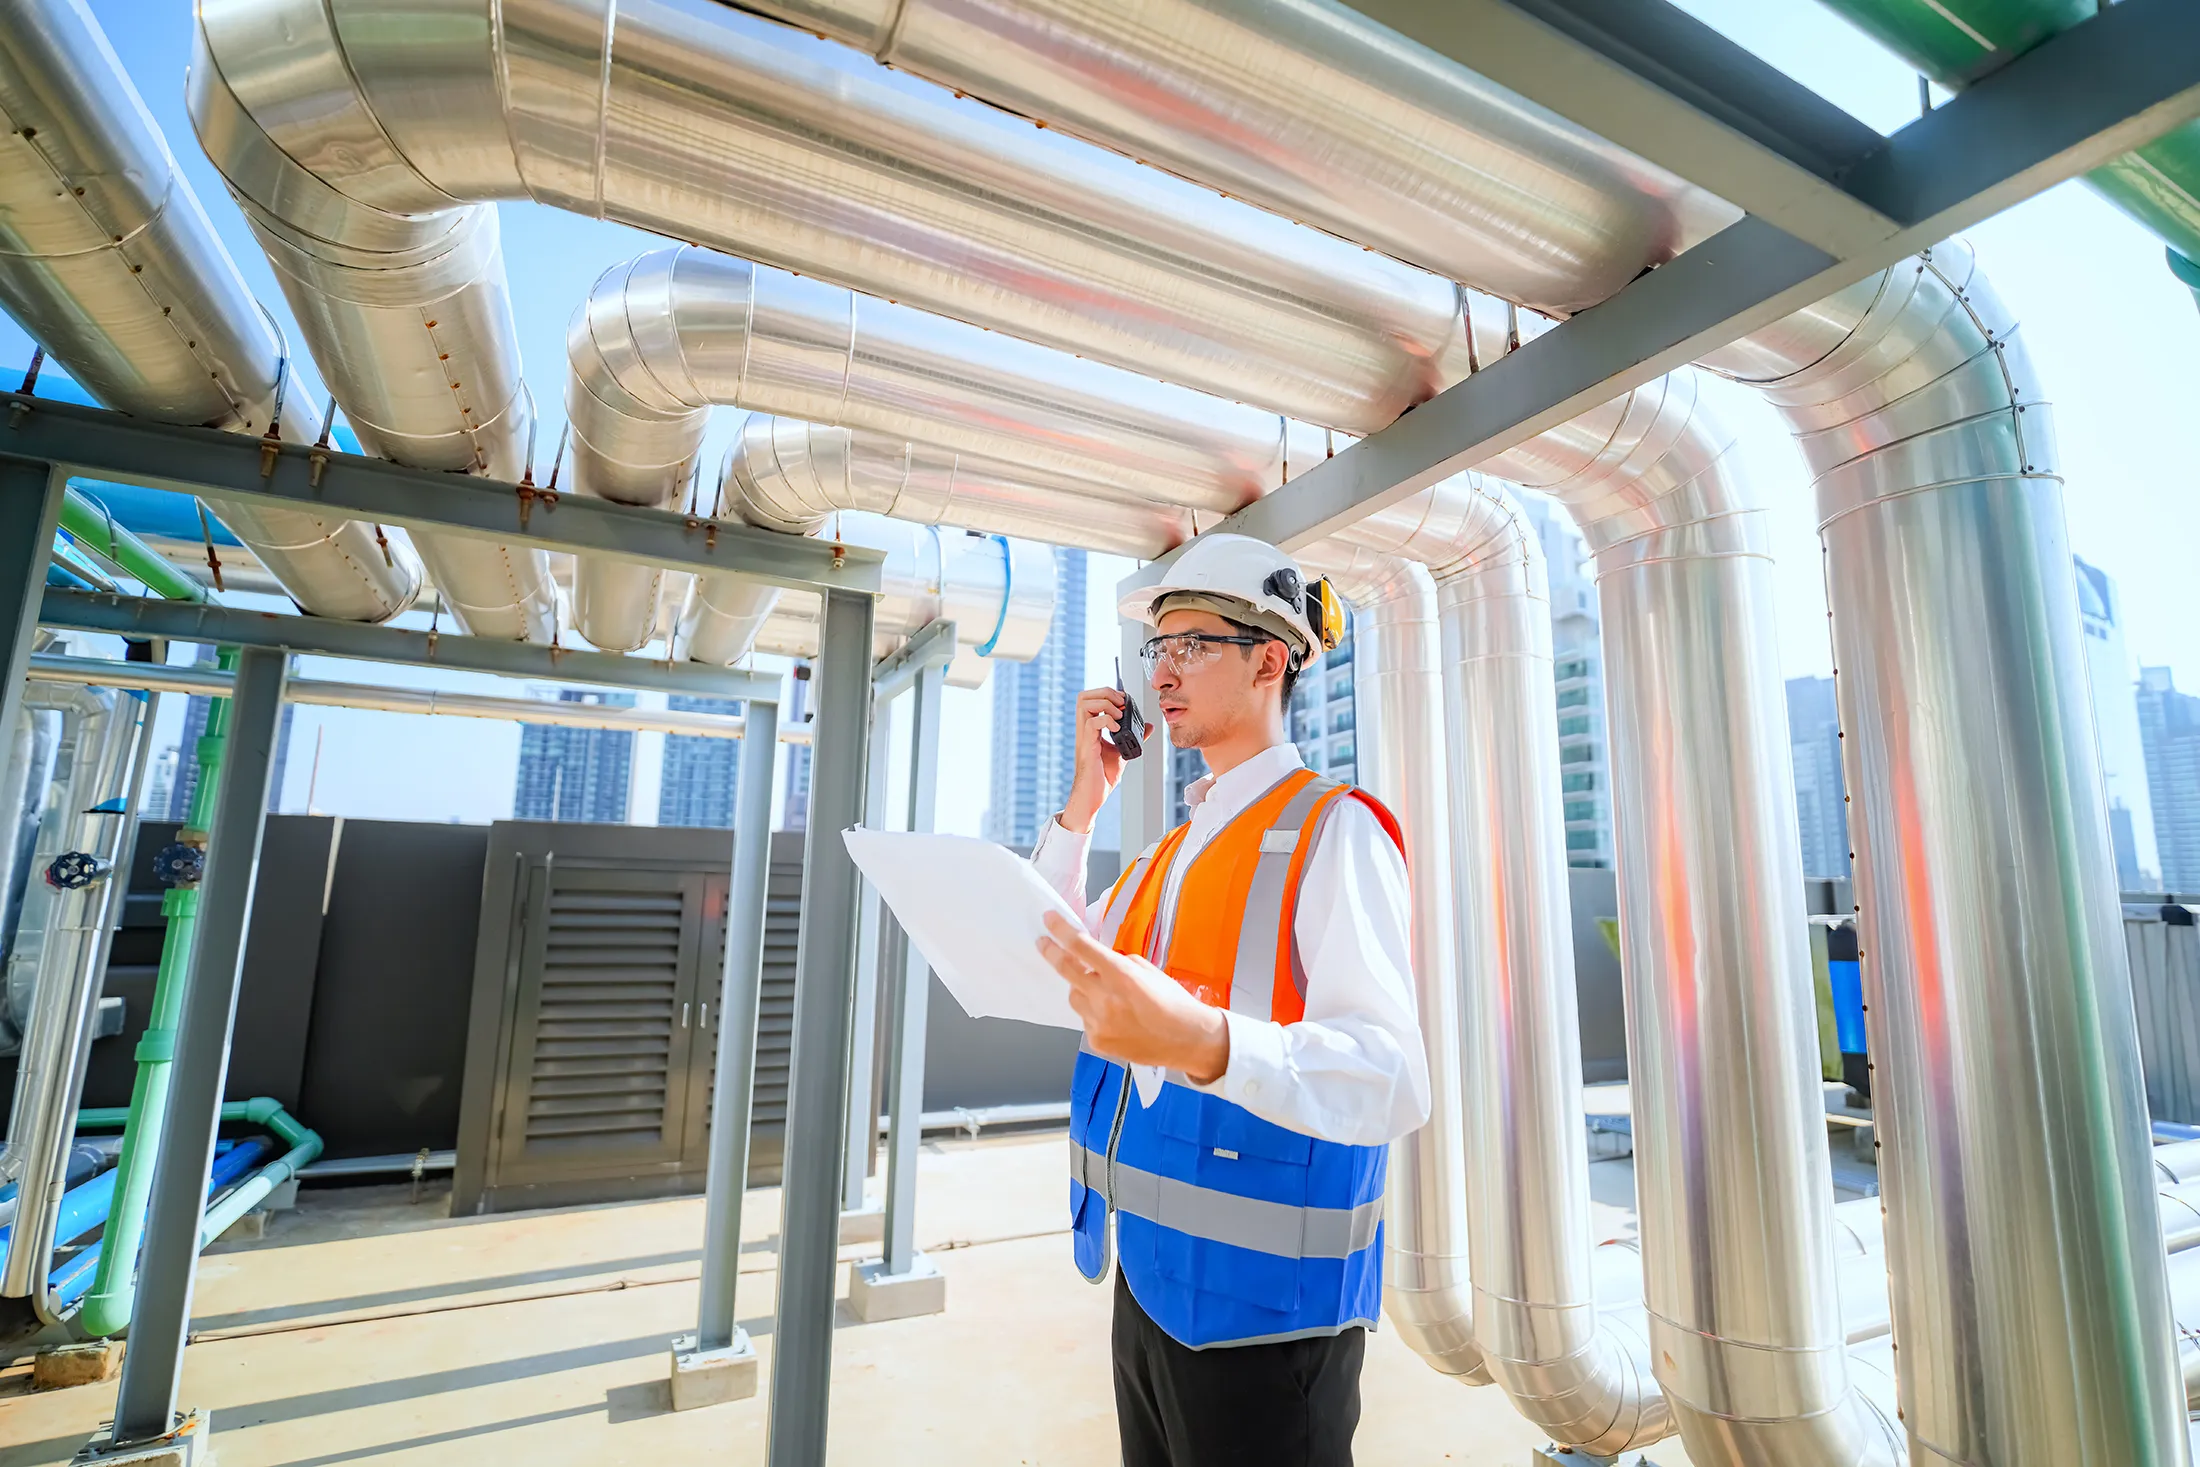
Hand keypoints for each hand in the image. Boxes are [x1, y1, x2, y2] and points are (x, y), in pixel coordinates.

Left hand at [1037, 911, 1229, 1082]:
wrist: (1188, 1040)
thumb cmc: (1174, 1003)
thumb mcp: (1149, 971)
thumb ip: (1119, 963)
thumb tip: (1098, 959)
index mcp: (1121, 975)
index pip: (1081, 947)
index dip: (1061, 931)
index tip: (1049, 920)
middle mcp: (1106, 999)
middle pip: (1066, 970)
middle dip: (1051, 953)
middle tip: (1043, 943)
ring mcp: (1099, 1022)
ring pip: (1074, 997)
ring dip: (1081, 989)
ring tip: (1103, 992)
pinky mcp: (1097, 1041)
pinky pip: (1085, 1020)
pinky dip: (1094, 1013)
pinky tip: (1115, 1017)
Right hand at [1061, 687, 1150, 834]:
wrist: (1093, 796)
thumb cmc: (1102, 777)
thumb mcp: (1123, 751)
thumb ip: (1134, 737)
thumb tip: (1149, 726)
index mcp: (1091, 728)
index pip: (1090, 698)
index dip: (1107, 693)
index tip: (1124, 701)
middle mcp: (1084, 730)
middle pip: (1084, 696)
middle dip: (1105, 693)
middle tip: (1121, 704)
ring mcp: (1084, 737)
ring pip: (1085, 704)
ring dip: (1106, 704)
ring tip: (1119, 715)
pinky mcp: (1087, 747)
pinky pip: (1092, 723)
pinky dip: (1107, 721)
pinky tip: (1116, 730)